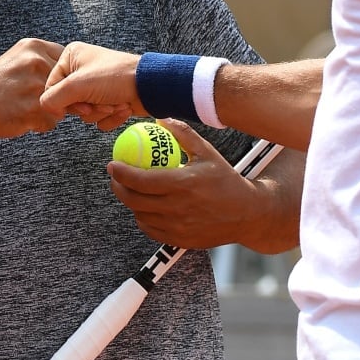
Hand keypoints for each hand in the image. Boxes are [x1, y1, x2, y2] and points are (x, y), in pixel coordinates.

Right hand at [0, 37, 68, 139]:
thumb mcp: (18, 60)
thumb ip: (45, 62)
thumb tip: (81, 78)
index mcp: (33, 47)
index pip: (67, 62)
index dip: (60, 79)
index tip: (44, 86)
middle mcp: (35, 63)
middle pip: (67, 85)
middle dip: (55, 97)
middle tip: (29, 99)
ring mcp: (34, 86)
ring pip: (61, 105)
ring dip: (48, 112)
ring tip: (24, 109)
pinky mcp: (32, 109)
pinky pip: (51, 122)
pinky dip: (40, 125)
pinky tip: (22, 119)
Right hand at [40, 41, 146, 129]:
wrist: (150, 86)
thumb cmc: (115, 77)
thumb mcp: (78, 85)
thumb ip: (53, 97)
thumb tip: (45, 108)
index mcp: (71, 57)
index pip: (51, 87)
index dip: (64, 101)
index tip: (80, 103)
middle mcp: (81, 69)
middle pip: (68, 102)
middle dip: (88, 108)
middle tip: (101, 103)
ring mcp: (95, 85)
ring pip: (84, 113)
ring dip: (100, 113)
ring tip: (115, 103)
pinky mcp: (108, 99)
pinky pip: (98, 118)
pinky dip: (110, 118)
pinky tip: (123, 108)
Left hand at [107, 119, 267, 247]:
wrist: (247, 213)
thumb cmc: (226, 180)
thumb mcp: (207, 152)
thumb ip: (183, 134)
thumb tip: (160, 119)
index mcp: (183, 184)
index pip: (140, 179)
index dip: (121, 172)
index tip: (113, 164)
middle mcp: (177, 208)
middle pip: (133, 200)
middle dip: (118, 187)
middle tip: (116, 177)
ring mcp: (177, 227)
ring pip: (140, 215)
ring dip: (131, 202)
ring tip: (131, 190)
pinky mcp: (178, 240)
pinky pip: (150, 229)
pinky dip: (143, 218)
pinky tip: (146, 207)